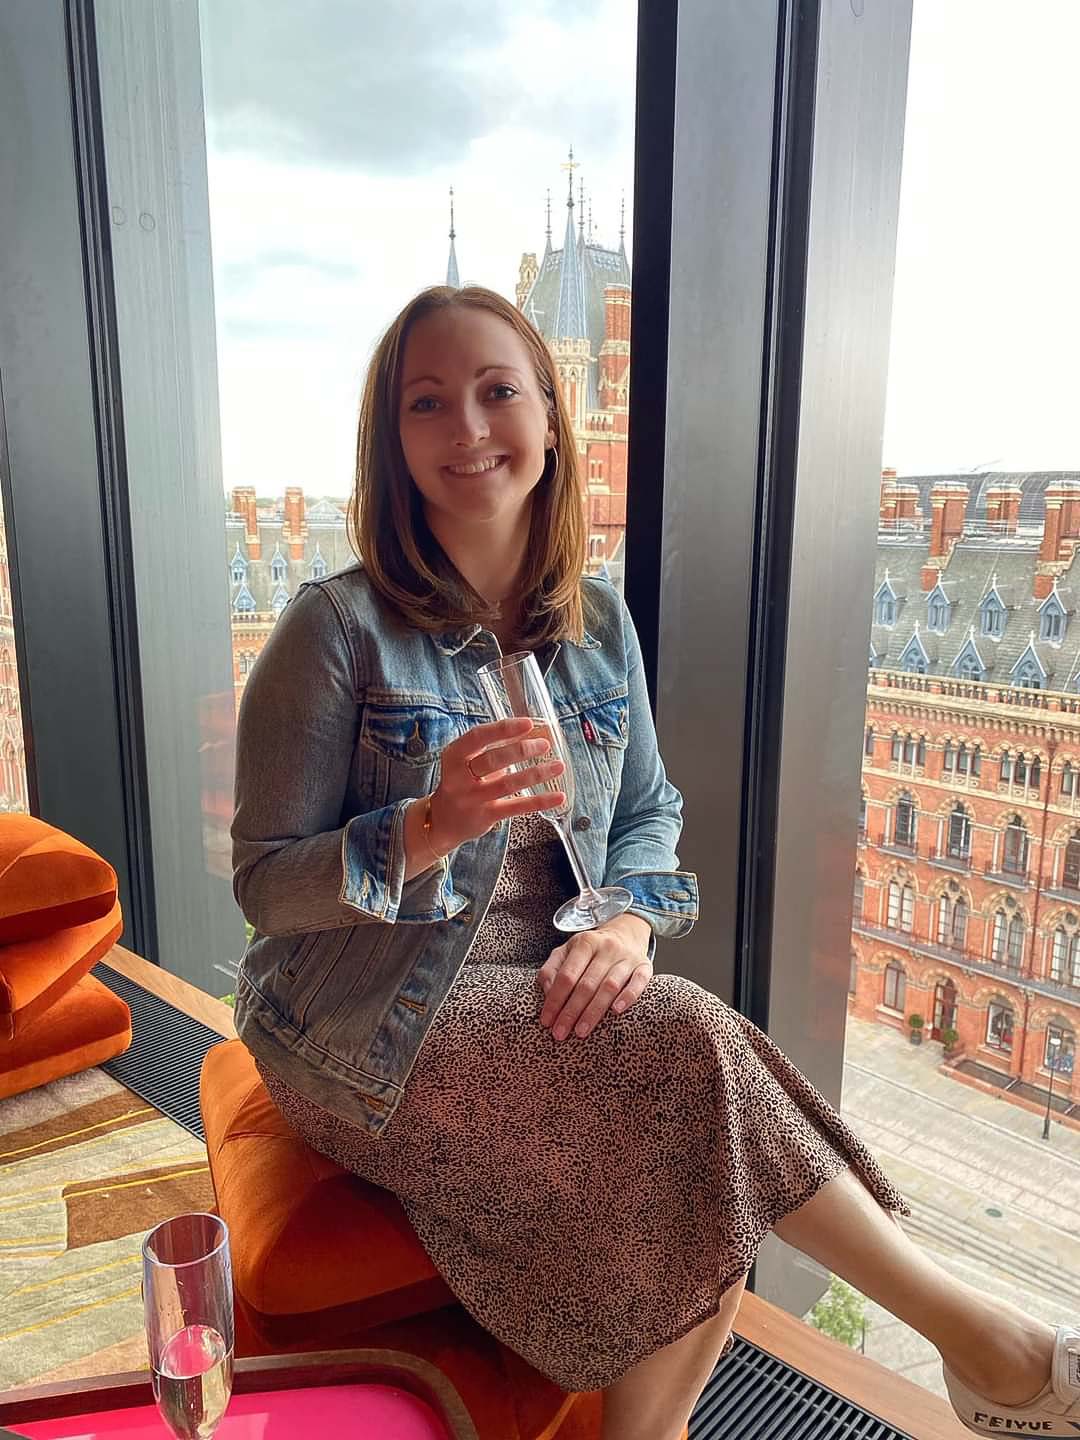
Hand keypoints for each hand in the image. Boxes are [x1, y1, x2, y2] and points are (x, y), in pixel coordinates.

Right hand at [428, 716, 565, 853]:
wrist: (444, 821)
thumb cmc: (462, 783)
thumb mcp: (466, 761)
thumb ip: (492, 747)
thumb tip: (530, 732)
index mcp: (454, 756)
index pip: (478, 737)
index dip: (504, 729)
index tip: (528, 723)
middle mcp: (460, 777)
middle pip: (493, 759)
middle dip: (522, 750)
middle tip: (544, 744)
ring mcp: (473, 798)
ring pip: (508, 784)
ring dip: (536, 773)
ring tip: (558, 766)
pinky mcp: (486, 816)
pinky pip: (517, 807)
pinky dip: (540, 801)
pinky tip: (557, 796)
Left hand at [538, 914, 653, 1040]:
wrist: (627, 932)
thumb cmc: (591, 949)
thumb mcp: (567, 951)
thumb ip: (551, 970)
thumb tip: (548, 992)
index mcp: (584, 943)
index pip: (566, 976)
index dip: (555, 1000)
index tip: (546, 1021)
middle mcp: (607, 948)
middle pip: (586, 984)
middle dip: (571, 1012)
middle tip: (560, 1033)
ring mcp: (627, 957)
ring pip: (610, 986)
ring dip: (594, 1011)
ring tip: (581, 1031)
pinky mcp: (645, 966)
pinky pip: (639, 982)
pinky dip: (628, 996)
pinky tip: (617, 1011)